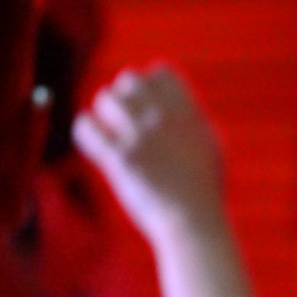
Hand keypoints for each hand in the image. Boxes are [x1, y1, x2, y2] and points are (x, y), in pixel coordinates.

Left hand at [73, 63, 225, 245]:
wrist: (195, 224)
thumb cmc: (204, 192)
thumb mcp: (210, 147)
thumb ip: (191, 121)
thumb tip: (176, 105)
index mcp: (189, 114)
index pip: (161, 72)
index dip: (150, 85)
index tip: (148, 105)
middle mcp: (165, 120)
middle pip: (130, 80)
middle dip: (124, 97)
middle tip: (124, 120)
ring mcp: (141, 138)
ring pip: (106, 98)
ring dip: (104, 113)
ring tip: (110, 132)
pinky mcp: (120, 160)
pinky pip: (86, 127)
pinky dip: (86, 132)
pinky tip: (95, 143)